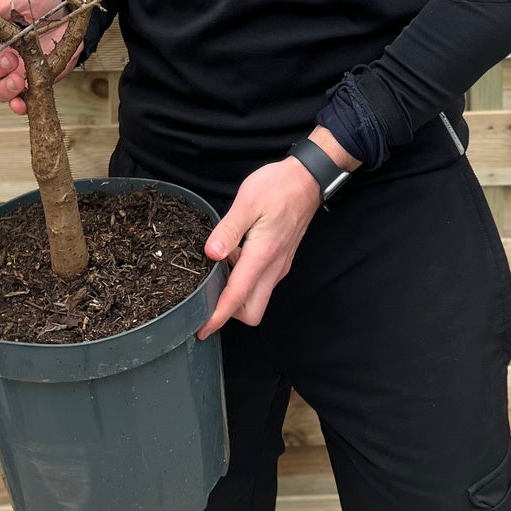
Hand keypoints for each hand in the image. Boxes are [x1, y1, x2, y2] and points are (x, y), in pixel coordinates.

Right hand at [0, 0, 80, 116]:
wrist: (68, 15)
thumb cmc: (40, 5)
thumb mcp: (19, 1)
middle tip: (9, 58)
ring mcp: (10, 73)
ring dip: (2, 87)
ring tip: (18, 79)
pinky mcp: (28, 86)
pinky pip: (16, 102)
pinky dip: (16, 105)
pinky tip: (20, 103)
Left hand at [197, 157, 320, 337]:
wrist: (308, 180)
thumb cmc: (278, 187)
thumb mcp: (247, 202)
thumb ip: (228, 231)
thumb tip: (210, 254)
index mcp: (263, 256)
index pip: (237, 298)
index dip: (217, 317)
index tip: (202, 330)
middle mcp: (274, 268)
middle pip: (251, 310)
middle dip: (229, 313)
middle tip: (207, 295)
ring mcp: (279, 265)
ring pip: (257, 298)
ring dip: (237, 293)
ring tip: (218, 267)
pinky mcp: (281, 259)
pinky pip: (262, 282)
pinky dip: (245, 279)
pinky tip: (233, 255)